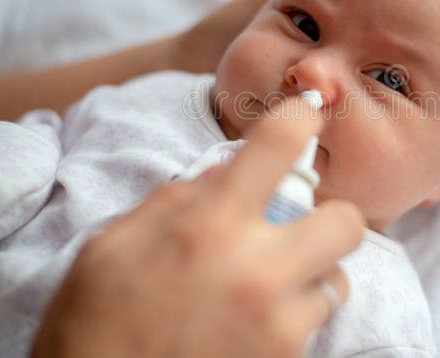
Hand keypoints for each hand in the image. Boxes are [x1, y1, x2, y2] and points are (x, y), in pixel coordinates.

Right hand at [31, 97, 364, 357]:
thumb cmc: (94, 324)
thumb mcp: (113, 245)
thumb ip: (177, 199)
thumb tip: (226, 170)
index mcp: (208, 225)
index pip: (278, 145)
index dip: (300, 118)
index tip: (304, 116)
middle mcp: (257, 269)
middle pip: (345, 221)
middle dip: (329, 216)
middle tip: (299, 225)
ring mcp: (278, 322)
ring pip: (337, 279)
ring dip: (311, 273)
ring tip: (271, 284)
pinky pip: (314, 324)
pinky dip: (294, 315)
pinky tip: (256, 320)